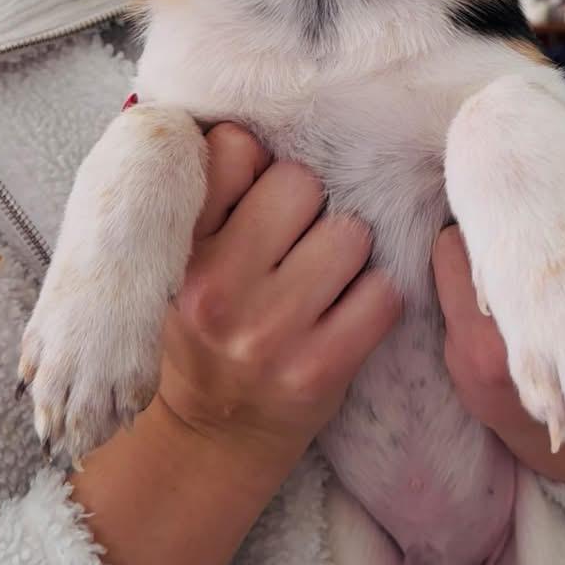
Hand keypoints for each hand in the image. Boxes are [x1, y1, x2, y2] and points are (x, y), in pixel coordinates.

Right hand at [71, 123, 399, 564]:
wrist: (209, 437)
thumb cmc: (206, 327)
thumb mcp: (183, 260)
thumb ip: (214, 195)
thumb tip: (254, 127)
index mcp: (180, 250)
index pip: (233, 148)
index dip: (257, 163)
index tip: (257, 191)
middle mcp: (217, 288)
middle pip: (302, 182)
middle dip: (309, 206)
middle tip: (296, 241)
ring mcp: (269, 332)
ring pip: (350, 234)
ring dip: (347, 251)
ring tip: (321, 279)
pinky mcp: (320, 368)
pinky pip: (384, 293)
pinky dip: (375, 299)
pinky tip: (347, 313)